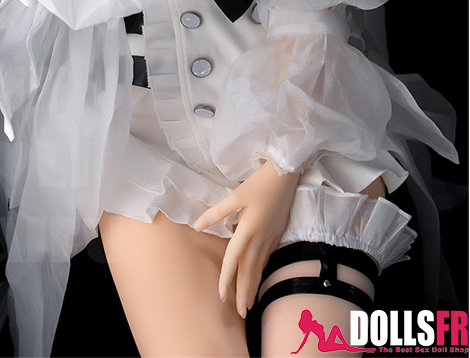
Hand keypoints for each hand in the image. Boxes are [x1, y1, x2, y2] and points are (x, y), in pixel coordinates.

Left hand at [193, 161, 299, 319]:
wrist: (286, 173)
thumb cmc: (260, 182)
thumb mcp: (236, 194)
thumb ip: (217, 212)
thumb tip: (197, 225)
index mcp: (249, 228)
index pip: (234, 259)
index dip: (227, 278)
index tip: (221, 296)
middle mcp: (261, 237)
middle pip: (250, 270)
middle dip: (244, 292)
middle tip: (241, 313)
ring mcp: (271, 236)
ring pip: (260, 266)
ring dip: (254, 285)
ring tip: (249, 303)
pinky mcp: (278, 233)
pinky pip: (267, 258)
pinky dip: (262, 271)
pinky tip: (259, 276)